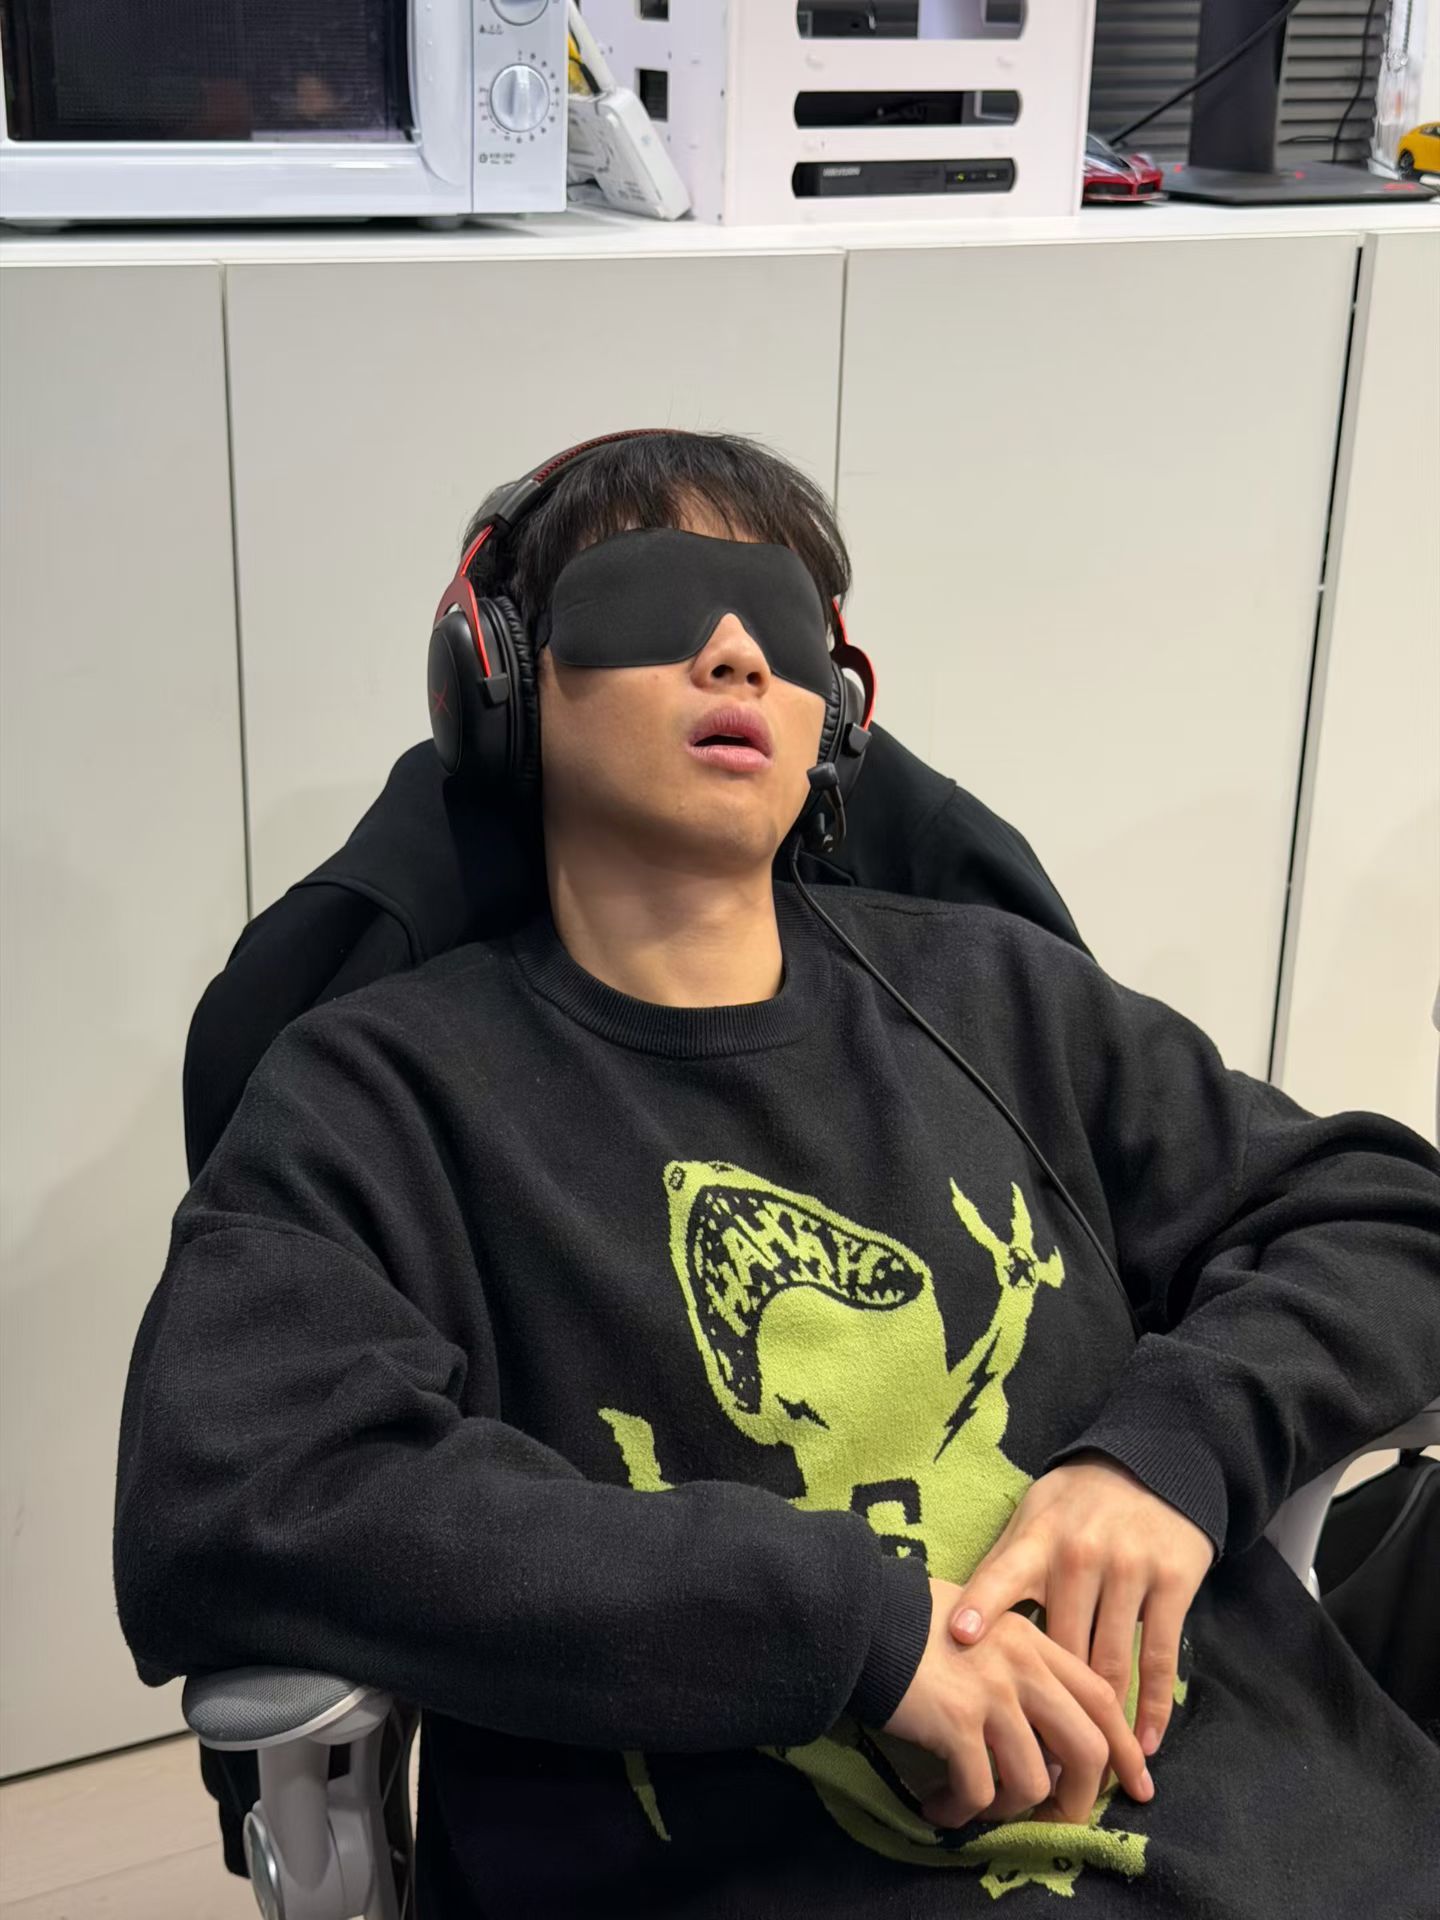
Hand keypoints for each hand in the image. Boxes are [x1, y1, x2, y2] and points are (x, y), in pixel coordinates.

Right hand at [882, 1577, 1153, 1828]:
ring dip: (1008, 1810)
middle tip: (1057, 1820)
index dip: (1123, 1746)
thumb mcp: (981, 1622)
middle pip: (1085, 1747)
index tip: (1134, 1783)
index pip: (1101, 1697)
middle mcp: (1022, 1666)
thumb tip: (1040, 1728)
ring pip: (1034, 1782)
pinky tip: (939, 1805)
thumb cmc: (911, 1619)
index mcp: (1033, 1640)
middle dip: (1080, 1797)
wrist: (859, 1615)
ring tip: (978, 1808)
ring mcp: (992, 1694)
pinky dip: (962, 1811)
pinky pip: (980, 1792)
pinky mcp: (957, 1723)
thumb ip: (1018, 1661)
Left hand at [945, 1452, 1214, 1758]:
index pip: (1003, 1574)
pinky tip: (1143, 1742)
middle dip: (1048, 1704)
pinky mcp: (1172, 1583)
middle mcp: (1082, 1553)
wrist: (1156, 1462)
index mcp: (1040, 1537)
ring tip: (1085, 1771)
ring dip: (1100, 1719)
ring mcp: (1130, 1568)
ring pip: (1110, 1659)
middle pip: (1061, 1643)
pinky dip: (1152, 1705)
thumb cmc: (1079, 1501)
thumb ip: (1005, 1564)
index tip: (960, 1639)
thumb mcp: (1035, 1514)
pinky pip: (1157, 1656)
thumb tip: (955, 1622)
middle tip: (1034, 1762)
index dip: (981, 1606)